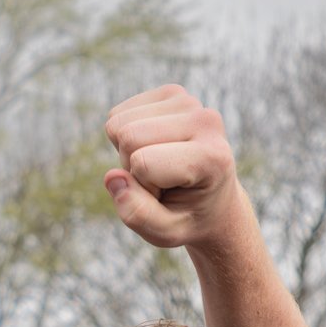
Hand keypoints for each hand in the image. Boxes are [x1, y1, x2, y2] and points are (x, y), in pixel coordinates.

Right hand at [103, 85, 245, 250]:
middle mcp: (207, 120)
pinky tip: (153, 147)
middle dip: (132, 166)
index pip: (144, 162)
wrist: (212, 198)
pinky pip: (118, 114)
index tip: (168, 196)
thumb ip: (137, 214)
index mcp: (213, 157)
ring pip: (118, 123)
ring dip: (127, 151)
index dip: (143, 188)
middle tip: (161, 181)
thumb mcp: (165, 233)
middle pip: (128, 136)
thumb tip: (112, 176)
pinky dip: (124, 136)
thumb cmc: (187, 216)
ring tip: (158, 165)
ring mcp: (190, 102)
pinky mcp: (172, 93)